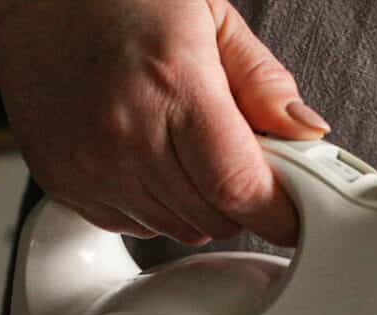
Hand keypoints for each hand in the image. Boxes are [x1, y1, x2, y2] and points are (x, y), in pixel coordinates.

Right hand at [0, 0, 328, 244]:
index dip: (280, 213)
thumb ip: (265, 82)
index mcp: (174, 87)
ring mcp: (92, 166)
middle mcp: (127, 134)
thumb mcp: (209, 15)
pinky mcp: (68, 187)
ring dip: (198, 205)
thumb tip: (308, 134)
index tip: (296, 212)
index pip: (242, 189)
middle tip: (231, 154)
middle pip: (217, 219)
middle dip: (240, 200)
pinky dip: (156, 207)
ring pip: (182, 231)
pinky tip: (145, 157)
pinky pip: (139, 228)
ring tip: (181, 146)